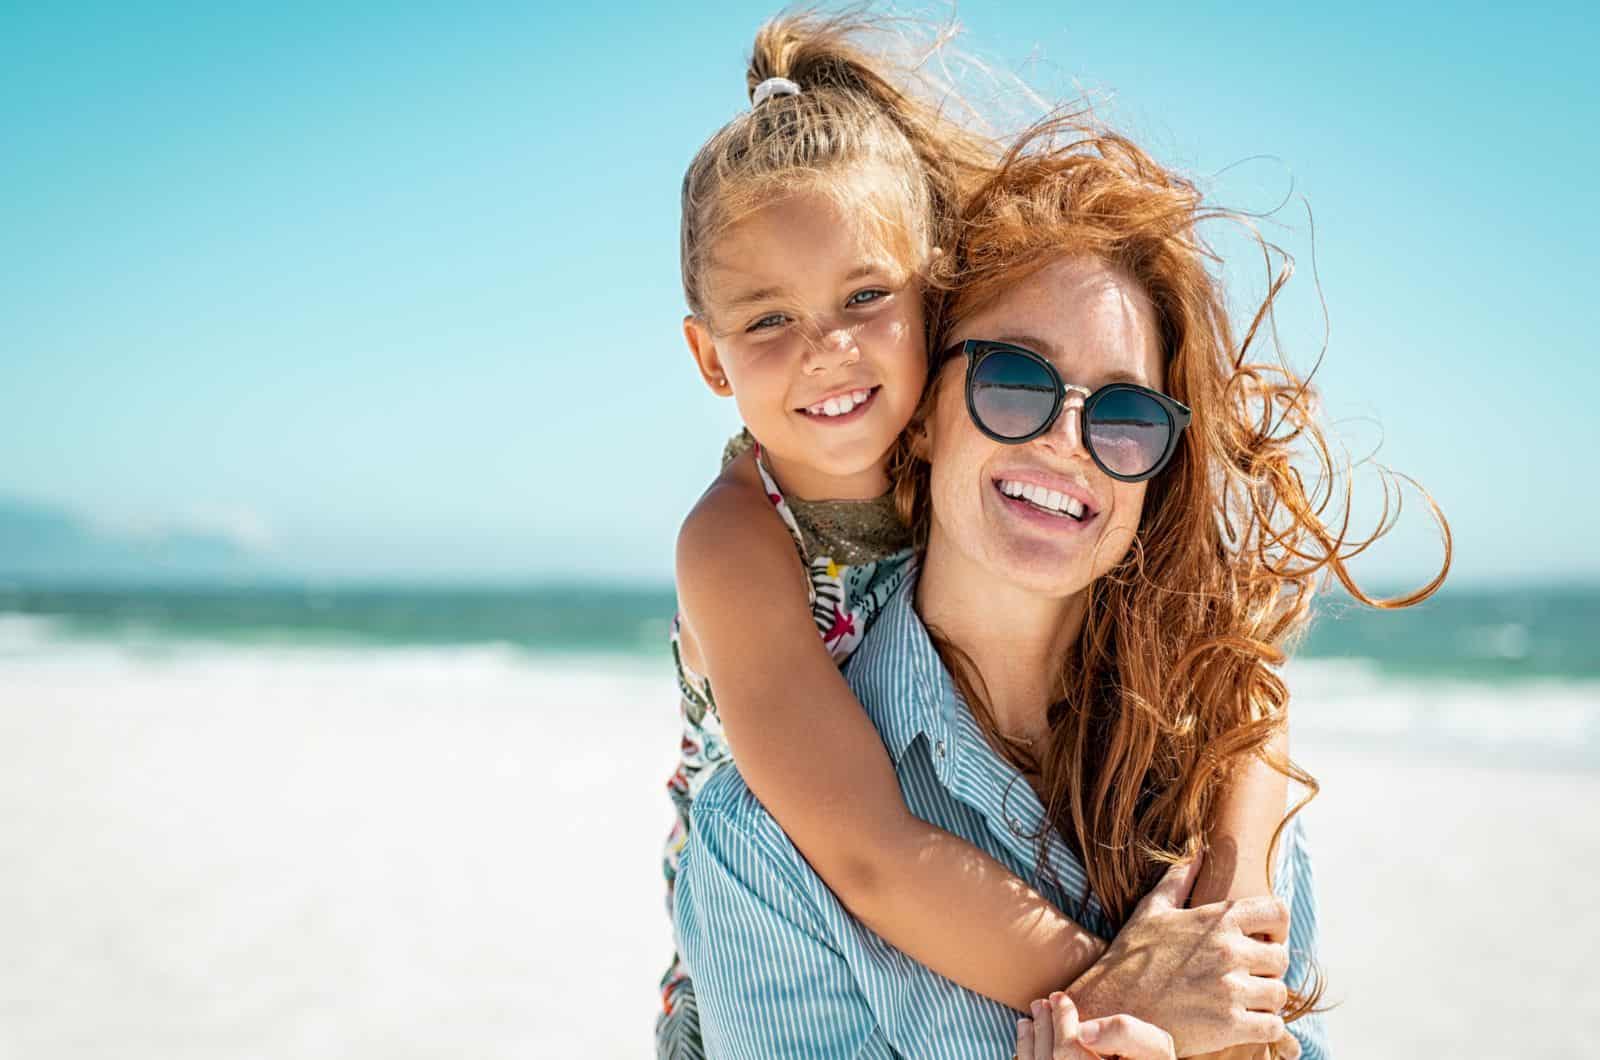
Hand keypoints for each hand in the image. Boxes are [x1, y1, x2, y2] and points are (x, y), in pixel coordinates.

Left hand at [1016, 992, 1174, 1059]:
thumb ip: (1125, 1033)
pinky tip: (1028, 1030)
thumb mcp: (1152, 1044)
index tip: (1060, 997)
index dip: (1062, 1023)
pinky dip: (1028, 1050)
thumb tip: (1083, 1032)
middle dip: (1044, 1027)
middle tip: (1044, 1001)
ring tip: (1035, 1012)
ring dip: (1032, 1038)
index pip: (1069, 1054)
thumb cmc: (1152, 1059)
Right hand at [1065, 855, 1293, 1056]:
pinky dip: (1264, 1028)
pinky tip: (1242, 1025)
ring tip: (1242, 1003)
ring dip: (1265, 1001)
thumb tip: (1195, 851)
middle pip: (1281, 958)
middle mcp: (1229, 951)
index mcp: (1216, 920)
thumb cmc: (1130, 958)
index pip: (1277, 912)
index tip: (1264, 940)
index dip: (1277, 928)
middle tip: (1248, 978)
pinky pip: (1273, 1027)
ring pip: (1279, 994)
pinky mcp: (1231, 1026)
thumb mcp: (1151, 911)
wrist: (1111, 1006)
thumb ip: (1178, 879)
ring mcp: (1231, 989)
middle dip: (1268, 969)